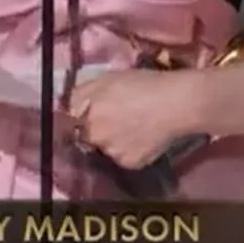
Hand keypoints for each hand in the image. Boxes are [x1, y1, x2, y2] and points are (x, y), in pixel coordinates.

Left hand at [68, 68, 208, 169]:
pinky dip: (131, 149)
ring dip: (115, 140)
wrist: (177, 104)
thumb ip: (81, 93)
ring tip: (136, 126)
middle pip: (90, 136)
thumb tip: (66, 106)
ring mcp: (114, 154)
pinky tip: (145, 137)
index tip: (90, 114)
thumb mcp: (107, 78)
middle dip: (99, 128)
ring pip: (108, 148)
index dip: (81, 118)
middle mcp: (96, 138)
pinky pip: (125, 157)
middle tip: (119, 116)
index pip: (71, 123)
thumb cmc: (144, 84)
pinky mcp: (132, 164)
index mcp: (87, 116)